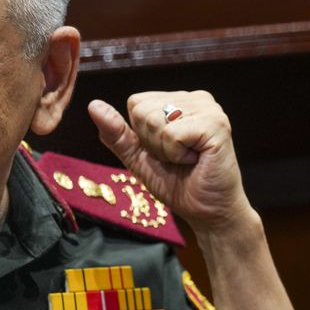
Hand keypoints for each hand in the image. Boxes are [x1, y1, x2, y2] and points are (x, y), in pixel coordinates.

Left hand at [88, 91, 253, 233]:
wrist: (207, 211)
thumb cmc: (176, 182)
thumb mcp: (137, 156)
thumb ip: (116, 132)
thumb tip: (93, 105)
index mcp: (178, 100)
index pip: (135, 102)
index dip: (141, 134)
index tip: (164, 151)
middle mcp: (195, 98)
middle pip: (141, 109)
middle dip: (151, 142)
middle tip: (177, 158)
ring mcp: (208, 108)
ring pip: (154, 120)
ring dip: (164, 150)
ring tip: (187, 158)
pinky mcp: (216, 124)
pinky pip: (171, 134)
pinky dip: (176, 154)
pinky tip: (196, 160)